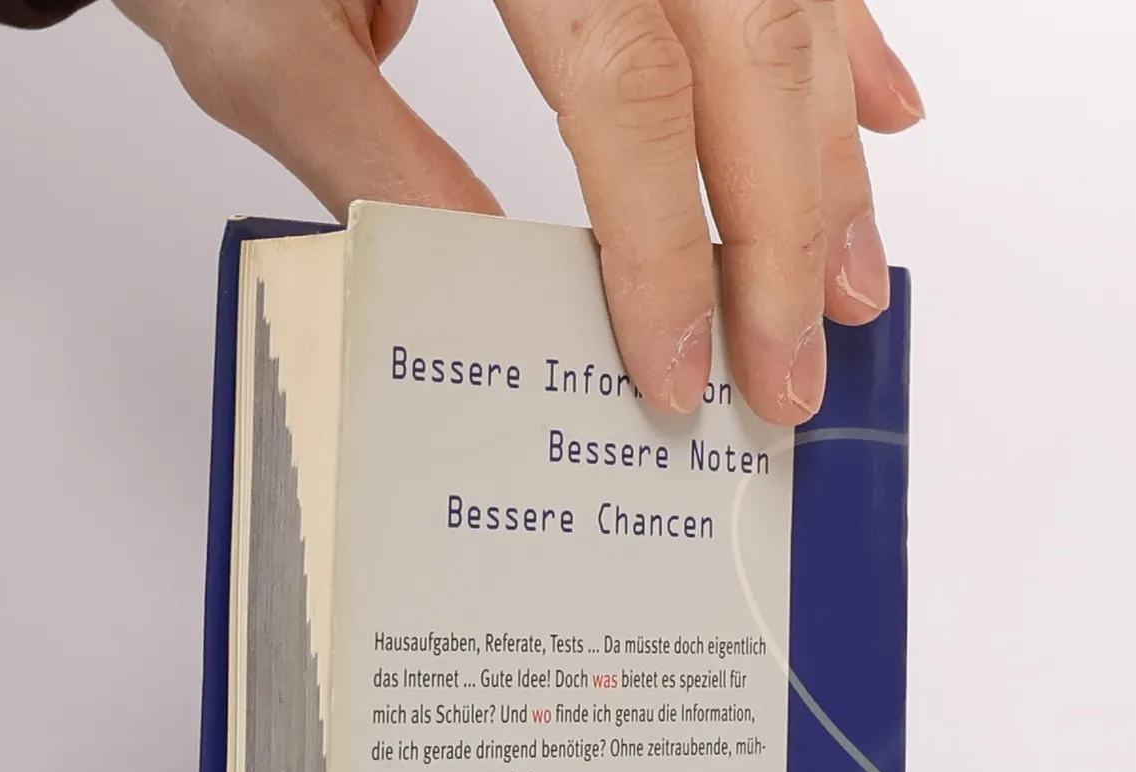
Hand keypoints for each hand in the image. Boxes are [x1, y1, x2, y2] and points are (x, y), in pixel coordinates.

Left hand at [115, 0, 922, 425]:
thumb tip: (488, 285)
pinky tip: (879, 110)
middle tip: (792, 371)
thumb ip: (372, 153)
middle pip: (747, 48)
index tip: (674, 370)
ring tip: (854, 279)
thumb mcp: (256, 37)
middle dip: (784, 231)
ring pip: (787, 6)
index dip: (665, 245)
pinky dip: (842, 35)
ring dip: (831, 152)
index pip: (628, 88)